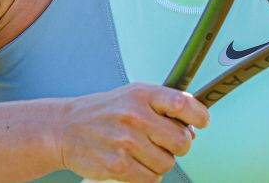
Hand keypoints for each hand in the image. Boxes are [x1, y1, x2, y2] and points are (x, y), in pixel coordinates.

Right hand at [57, 83, 208, 182]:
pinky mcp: (116, 165)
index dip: (199, 116)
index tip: (202, 122)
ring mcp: (125, 141)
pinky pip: (151, 179)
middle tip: (166, 142)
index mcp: (142, 94)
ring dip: (160, 162)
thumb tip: (194, 124)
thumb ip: (165, 104)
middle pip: (181, 141)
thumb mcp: (134, 94)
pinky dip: (148, 176)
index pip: (183, 103)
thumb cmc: (105, 111)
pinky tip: (137, 164)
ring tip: (144, 151)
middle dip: (179, 145)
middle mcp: (134, 116)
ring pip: (167, 163)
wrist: (66, 128)